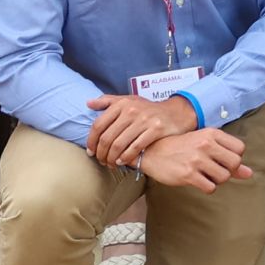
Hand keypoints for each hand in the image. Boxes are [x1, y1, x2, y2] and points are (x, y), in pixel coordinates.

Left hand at [84, 91, 199, 168]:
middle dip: (101, 153)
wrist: (175, 112)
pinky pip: (135, 147)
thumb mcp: (129, 100)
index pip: (98, 125)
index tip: (90, 151)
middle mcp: (131, 110)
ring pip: (119, 144)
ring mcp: (144, 120)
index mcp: (122, 104)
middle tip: (101, 161)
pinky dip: (126, 157)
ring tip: (110, 163)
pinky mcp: (155, 129)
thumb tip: (88, 103)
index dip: (91, 141)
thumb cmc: (148, 109)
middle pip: (107, 137)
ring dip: (111, 158)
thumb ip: (108, 101)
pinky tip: (122, 161)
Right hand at [137, 126, 249, 190]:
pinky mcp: (188, 174)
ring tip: (205, 174)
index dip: (234, 157)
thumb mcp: (205, 144)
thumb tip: (250, 173)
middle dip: (228, 170)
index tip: (223, 159)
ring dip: (217, 180)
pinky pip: (210, 187)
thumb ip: (228, 157)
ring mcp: (197, 160)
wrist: (154, 152)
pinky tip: (198, 180)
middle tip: (215, 169)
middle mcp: (206, 144)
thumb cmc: (183, 147)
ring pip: (224, 177)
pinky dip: (207, 187)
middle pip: (235, 163)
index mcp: (212, 133)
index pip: (240, 149)